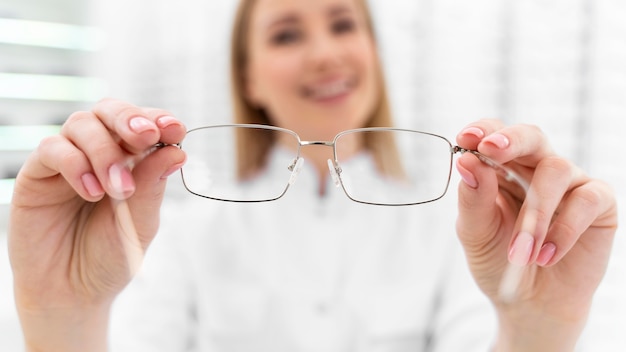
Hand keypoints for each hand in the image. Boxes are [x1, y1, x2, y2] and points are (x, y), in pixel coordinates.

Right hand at [8, 98, 186, 350]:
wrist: (72, 291)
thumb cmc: (110, 256)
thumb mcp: (140, 221)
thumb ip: (153, 184)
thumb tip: (177, 150)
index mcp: (131, 160)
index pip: (143, 124)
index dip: (159, 119)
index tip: (174, 128)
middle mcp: (99, 152)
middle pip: (110, 111)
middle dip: (131, 119)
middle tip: (146, 136)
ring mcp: (68, 159)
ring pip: (82, 124)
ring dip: (106, 151)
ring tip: (118, 189)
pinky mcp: (38, 173)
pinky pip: (52, 148)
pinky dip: (75, 164)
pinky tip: (91, 192)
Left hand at [454, 119, 616, 350]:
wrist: (530, 303)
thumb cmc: (498, 261)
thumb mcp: (476, 233)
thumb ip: (473, 199)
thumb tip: (468, 162)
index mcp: (501, 169)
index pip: (494, 136)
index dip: (483, 130)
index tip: (467, 137)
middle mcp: (535, 169)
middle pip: (531, 137)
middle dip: (511, 140)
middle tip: (492, 149)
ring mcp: (569, 184)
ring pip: (556, 170)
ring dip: (534, 213)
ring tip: (520, 252)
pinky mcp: (598, 204)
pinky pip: (586, 200)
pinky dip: (563, 229)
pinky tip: (546, 255)